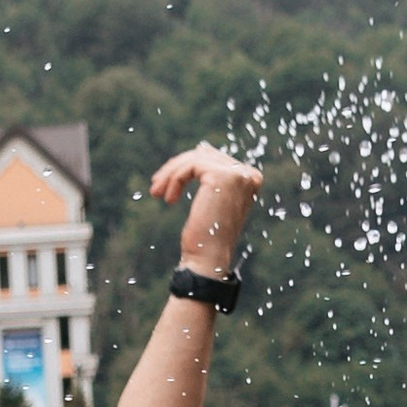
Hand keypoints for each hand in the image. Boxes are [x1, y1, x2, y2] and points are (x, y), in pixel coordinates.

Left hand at [148, 144, 263, 273]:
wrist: (208, 260)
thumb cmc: (207, 236)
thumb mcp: (210, 200)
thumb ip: (211, 174)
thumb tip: (202, 146)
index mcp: (251, 178)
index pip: (214, 159)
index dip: (186, 167)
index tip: (165, 184)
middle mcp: (250, 174)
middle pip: (204, 156)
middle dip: (175, 170)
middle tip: (155, 188)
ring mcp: (239, 174)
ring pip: (195, 158)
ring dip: (171, 174)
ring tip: (156, 192)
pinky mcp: (223, 176)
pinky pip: (191, 165)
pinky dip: (174, 178)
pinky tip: (168, 198)